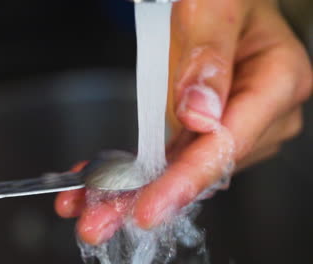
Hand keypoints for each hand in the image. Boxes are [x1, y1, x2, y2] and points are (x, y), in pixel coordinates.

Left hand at [55, 0, 311, 244]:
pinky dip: (136, 172)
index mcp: (277, 79)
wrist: (220, 0)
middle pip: (202, 166)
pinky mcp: (209, 127)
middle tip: (98, 220)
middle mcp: (262, 112)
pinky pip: (173, 155)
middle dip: (147, 195)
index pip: (228, 142)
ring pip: (182, 168)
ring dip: (132, 190)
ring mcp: (235, 123)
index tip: (150, 205)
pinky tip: (103, 184)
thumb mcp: (213, 8)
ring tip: (89, 207)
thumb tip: (201, 114)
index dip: (186, 179)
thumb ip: (208, 56)